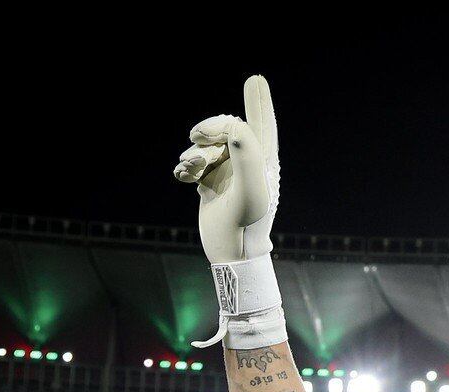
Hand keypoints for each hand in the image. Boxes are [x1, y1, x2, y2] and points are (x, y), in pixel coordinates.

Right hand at [175, 76, 279, 265]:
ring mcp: (229, 172)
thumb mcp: (251, 191)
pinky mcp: (212, 183)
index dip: (258, 101)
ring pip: (206, 146)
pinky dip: (185, 167)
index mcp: (264, 161)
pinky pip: (194, 162)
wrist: (231, 255)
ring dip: (194, 152)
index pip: (262, 124)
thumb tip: (237, 125)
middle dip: (210, 128)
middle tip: (197, 136)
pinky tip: (185, 178)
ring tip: (192, 169)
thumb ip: (247, 156)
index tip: (256, 79)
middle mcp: (247, 163)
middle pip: (227, 128)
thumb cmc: (247, 226)